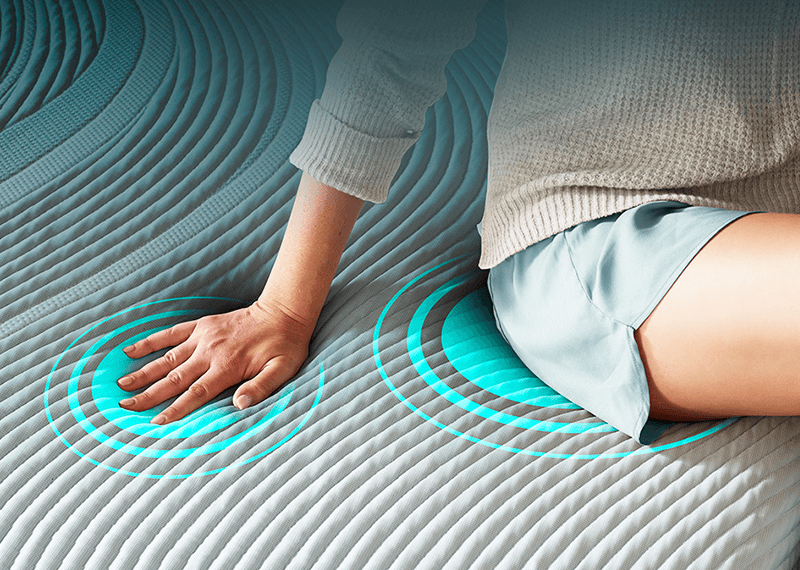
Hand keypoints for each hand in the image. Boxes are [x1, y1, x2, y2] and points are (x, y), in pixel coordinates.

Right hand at [117, 300, 313, 423]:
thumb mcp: (282, 371)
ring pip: (167, 358)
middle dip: (148, 395)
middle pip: (174, 378)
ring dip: (143, 372)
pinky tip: (130, 349)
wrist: (284, 312)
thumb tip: (239, 406)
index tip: (153, 423)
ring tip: (120, 384)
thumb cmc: (285, 346)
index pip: (195, 393)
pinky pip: (171, 333)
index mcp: (227, 367)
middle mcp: (210, 352)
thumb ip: (260, 388)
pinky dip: (151, 341)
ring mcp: (203, 336)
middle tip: (124, 408)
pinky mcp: (202, 325)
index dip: (174, 409)